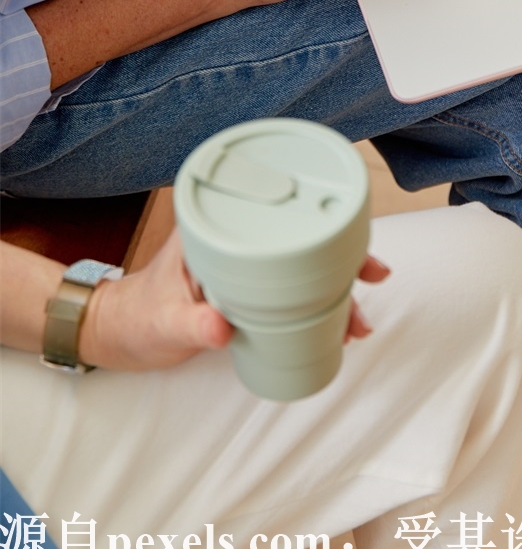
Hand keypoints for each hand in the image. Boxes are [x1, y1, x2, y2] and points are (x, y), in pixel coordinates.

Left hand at [79, 230, 391, 369]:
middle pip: (302, 240)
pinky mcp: (250, 290)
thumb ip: (192, 325)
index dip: (324, 228)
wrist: (120, 333)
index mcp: (219, 228)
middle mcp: (238, 239)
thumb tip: (220, 327)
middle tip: (372, 280)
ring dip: (337, 287)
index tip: (356, 246)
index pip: (280, 216)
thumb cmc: (138, 317)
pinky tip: (339, 323)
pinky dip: (321, 304)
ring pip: (305, 266)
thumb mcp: (164, 323)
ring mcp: (247, 265)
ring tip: (358, 320)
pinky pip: (295, 290)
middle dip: (344, 259)